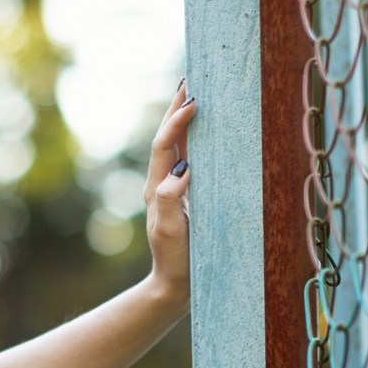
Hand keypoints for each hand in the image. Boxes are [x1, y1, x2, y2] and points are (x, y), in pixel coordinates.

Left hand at [143, 84, 194, 307]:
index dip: (177, 122)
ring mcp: (175, 190)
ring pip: (179, 147)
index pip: (165, 146)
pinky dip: (197, 142)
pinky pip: (191, 161)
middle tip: (190, 81)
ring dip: (187, 121)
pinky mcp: (187, 198)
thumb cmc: (175, 261)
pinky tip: (209, 134)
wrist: (176, 286)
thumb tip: (182, 168)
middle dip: (177, 110)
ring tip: (198, 96)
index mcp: (158, 188)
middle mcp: (163, 184)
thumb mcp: (171, 232)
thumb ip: (170, 199)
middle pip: (169, 139)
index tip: (192, 101)